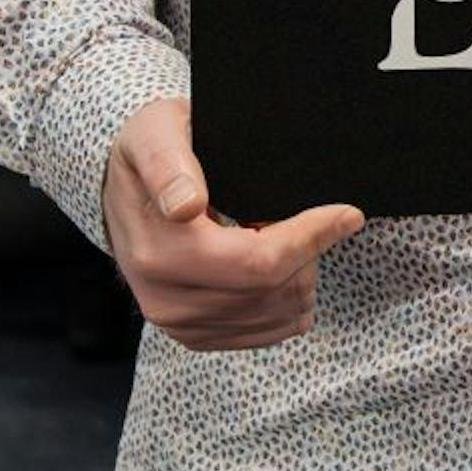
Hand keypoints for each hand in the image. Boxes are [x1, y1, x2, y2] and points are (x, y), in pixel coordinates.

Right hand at [104, 97, 363, 352]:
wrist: (123, 189)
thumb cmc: (151, 151)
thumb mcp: (155, 136)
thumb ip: (169, 166)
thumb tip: (187, 205)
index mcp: (157, 251)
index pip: (258, 264)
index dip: (311, 239)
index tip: (347, 214)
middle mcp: (163, 298)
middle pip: (272, 292)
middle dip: (308, 255)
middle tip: (312, 220)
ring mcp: (177, 323)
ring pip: (274, 316)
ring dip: (299, 278)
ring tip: (286, 239)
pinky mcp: (192, 334)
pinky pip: (263, 335)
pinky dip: (286, 303)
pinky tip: (280, 270)